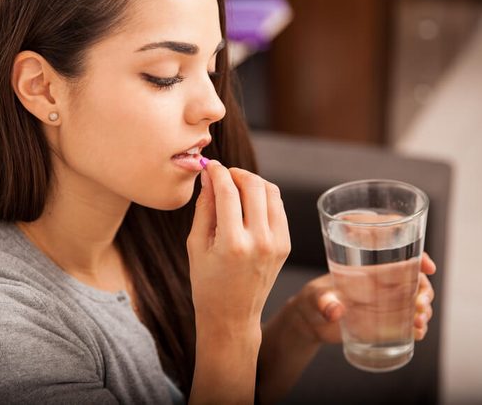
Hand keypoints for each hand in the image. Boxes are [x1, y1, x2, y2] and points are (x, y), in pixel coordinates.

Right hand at [187, 160, 290, 335]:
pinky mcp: (285, 245)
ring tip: (236, 186)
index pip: (228, 191)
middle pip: (254, 185)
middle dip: (236, 173)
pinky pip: (278, 207)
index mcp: (233, 244)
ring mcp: (277, 243)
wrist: (232, 316)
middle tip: (223, 174)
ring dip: (253, 182)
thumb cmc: (207, 283)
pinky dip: (264, 197)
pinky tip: (249, 202)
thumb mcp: (196, 245)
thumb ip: (204, 207)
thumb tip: (208, 176)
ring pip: (271, 192)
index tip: (209, 165)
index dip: (217, 172)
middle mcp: (260, 241)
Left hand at [287, 253, 436, 344]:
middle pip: (415, 282)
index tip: (429, 267)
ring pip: (416, 303)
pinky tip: (417, 334)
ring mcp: (386, 305)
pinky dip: (417, 328)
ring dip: (424, 311)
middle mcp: (382, 286)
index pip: (401, 258)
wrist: (311, 322)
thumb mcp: (316, 297)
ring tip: (418, 323)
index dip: (420, 259)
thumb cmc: (314, 300)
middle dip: (425, 291)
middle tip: (420, 304)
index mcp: (370, 271)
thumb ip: (324, 302)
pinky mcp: (384, 324)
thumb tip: (335, 311)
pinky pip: (408, 324)